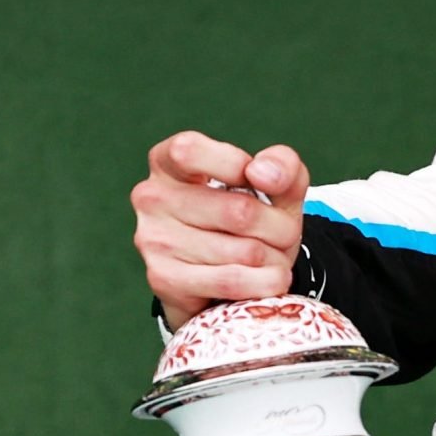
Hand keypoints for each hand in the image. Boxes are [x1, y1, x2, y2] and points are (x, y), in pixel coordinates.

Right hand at [131, 133, 309, 328]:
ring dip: (276, 260)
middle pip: (240, 212)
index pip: (189, 151)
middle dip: (280, 228)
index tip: (258, 182)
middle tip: (283, 235)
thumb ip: (280, 163)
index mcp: (168, 163)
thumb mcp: (272, 184)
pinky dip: (266, 283)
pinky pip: (233, 281)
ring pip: (245, 251)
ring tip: (271, 259)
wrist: (221, 283)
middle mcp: (152, 198)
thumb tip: (261, 173)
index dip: (234, 165)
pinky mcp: (165, 280)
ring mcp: (155, 241)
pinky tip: (269, 280)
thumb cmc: (246, 221)